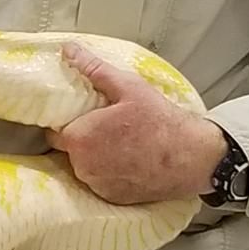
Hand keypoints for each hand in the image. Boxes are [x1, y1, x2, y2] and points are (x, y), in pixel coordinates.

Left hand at [47, 42, 226, 204]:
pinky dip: (109, 173)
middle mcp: (83, 167)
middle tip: (107, 126)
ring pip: (85, 167)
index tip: (82, 116)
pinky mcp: (114, 198)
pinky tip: (128, 160)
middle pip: (70, 150)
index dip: (67, 122)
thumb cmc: (161, 121)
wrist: (194, 157)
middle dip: (82, 138)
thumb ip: (93, 69)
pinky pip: (101, 182)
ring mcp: (99, 186)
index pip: (54, 131)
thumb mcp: (127, 87)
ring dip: (95, 157)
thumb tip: (69, 50)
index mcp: (79, 139)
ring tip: (120, 142)